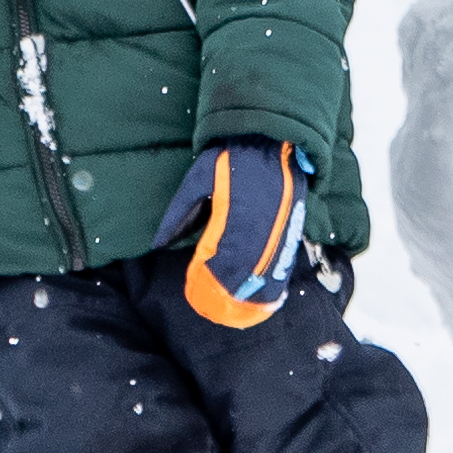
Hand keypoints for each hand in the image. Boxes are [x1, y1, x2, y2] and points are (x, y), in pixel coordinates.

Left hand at [173, 137, 313, 327]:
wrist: (268, 140)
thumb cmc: (227, 160)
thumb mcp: (197, 181)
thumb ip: (180, 213)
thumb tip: (160, 243)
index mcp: (233, 212)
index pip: (220, 255)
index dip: (210, 277)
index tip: (199, 292)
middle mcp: (259, 223)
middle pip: (245, 268)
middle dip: (232, 292)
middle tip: (219, 311)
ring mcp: (278, 226)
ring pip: (267, 268)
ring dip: (256, 292)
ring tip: (242, 312)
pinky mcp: (292, 225)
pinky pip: (284, 258)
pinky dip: (275, 280)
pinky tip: (267, 296)